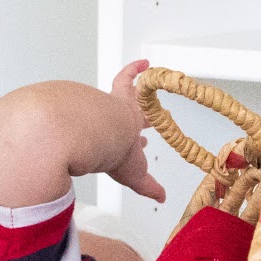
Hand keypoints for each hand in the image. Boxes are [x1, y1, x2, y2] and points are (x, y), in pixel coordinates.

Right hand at [101, 60, 165, 203]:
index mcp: (118, 143)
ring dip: (137, 93)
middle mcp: (114, 124)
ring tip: (149, 83)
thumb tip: (161, 197)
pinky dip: (134, 69)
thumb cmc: (113, 154)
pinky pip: (125, 76)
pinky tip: (145, 62)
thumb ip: (148, 187)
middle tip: (148, 114)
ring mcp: (115, 108)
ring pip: (127, 98)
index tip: (143, 142)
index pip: (128, 142)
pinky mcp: (118, 93)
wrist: (99, 132)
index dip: (137, 143)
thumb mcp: (136, 176)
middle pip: (128, 118)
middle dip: (139, 118)